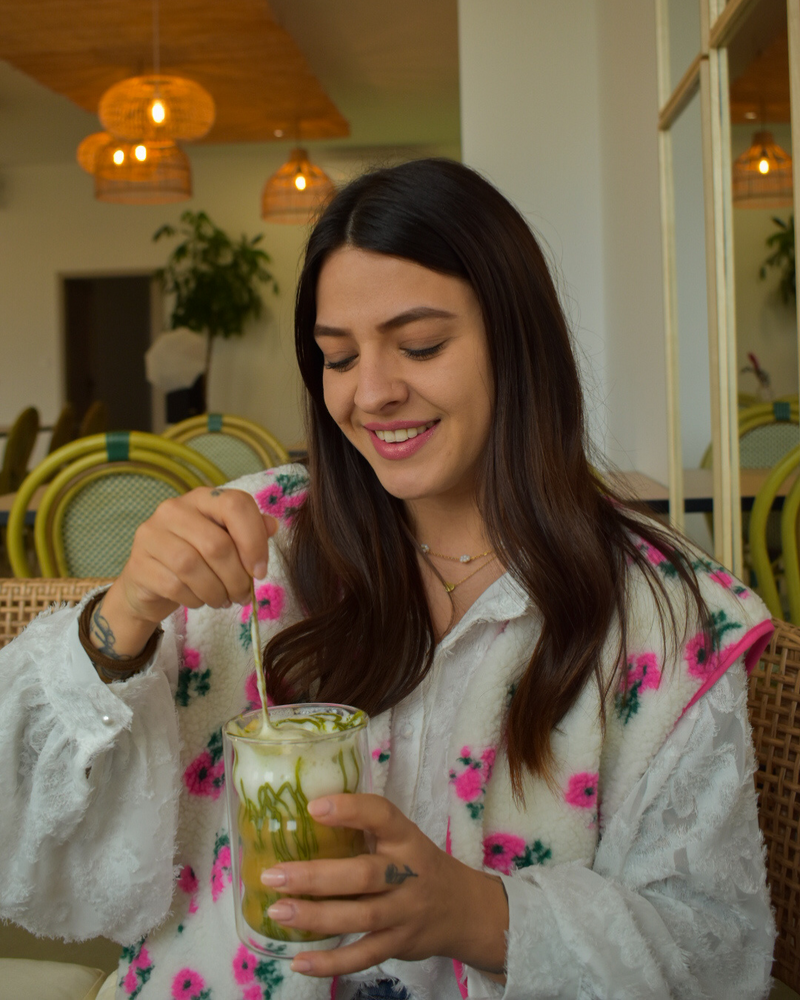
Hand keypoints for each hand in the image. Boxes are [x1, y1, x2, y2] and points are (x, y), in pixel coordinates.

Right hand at [94, 488, 276, 656]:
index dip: (254, 541)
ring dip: (217, 591)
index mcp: (202, 498)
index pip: (236, 505)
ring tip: (224, 600)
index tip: (260, 571)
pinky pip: (175, 586)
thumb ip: (249, 531)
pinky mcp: (138, 564)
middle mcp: (174, 509)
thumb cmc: (196, 559)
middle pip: (217, 544)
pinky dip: (196, 599)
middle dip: (237, 577)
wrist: (149, 584)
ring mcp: (152, 535)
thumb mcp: (225, 542)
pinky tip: (201, 601)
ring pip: (193, 566)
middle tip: (243, 595)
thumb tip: (272, 525)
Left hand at [260, 794, 507, 978]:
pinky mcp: (399, 944)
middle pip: (363, 874)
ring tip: (278, 911)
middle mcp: (409, 873)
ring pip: (360, 917)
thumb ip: (366, 828)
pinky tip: (300, 961)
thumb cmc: (418, 864)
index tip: (313, 807)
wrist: (463, 909)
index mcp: (406, 837)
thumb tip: (302, 811)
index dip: (350, 809)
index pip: (382, 816)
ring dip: (316, 916)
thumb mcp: (402, 838)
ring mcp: (405, 912)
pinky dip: (331, 962)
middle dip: (316, 876)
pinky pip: (363, 955)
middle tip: (273, 874)